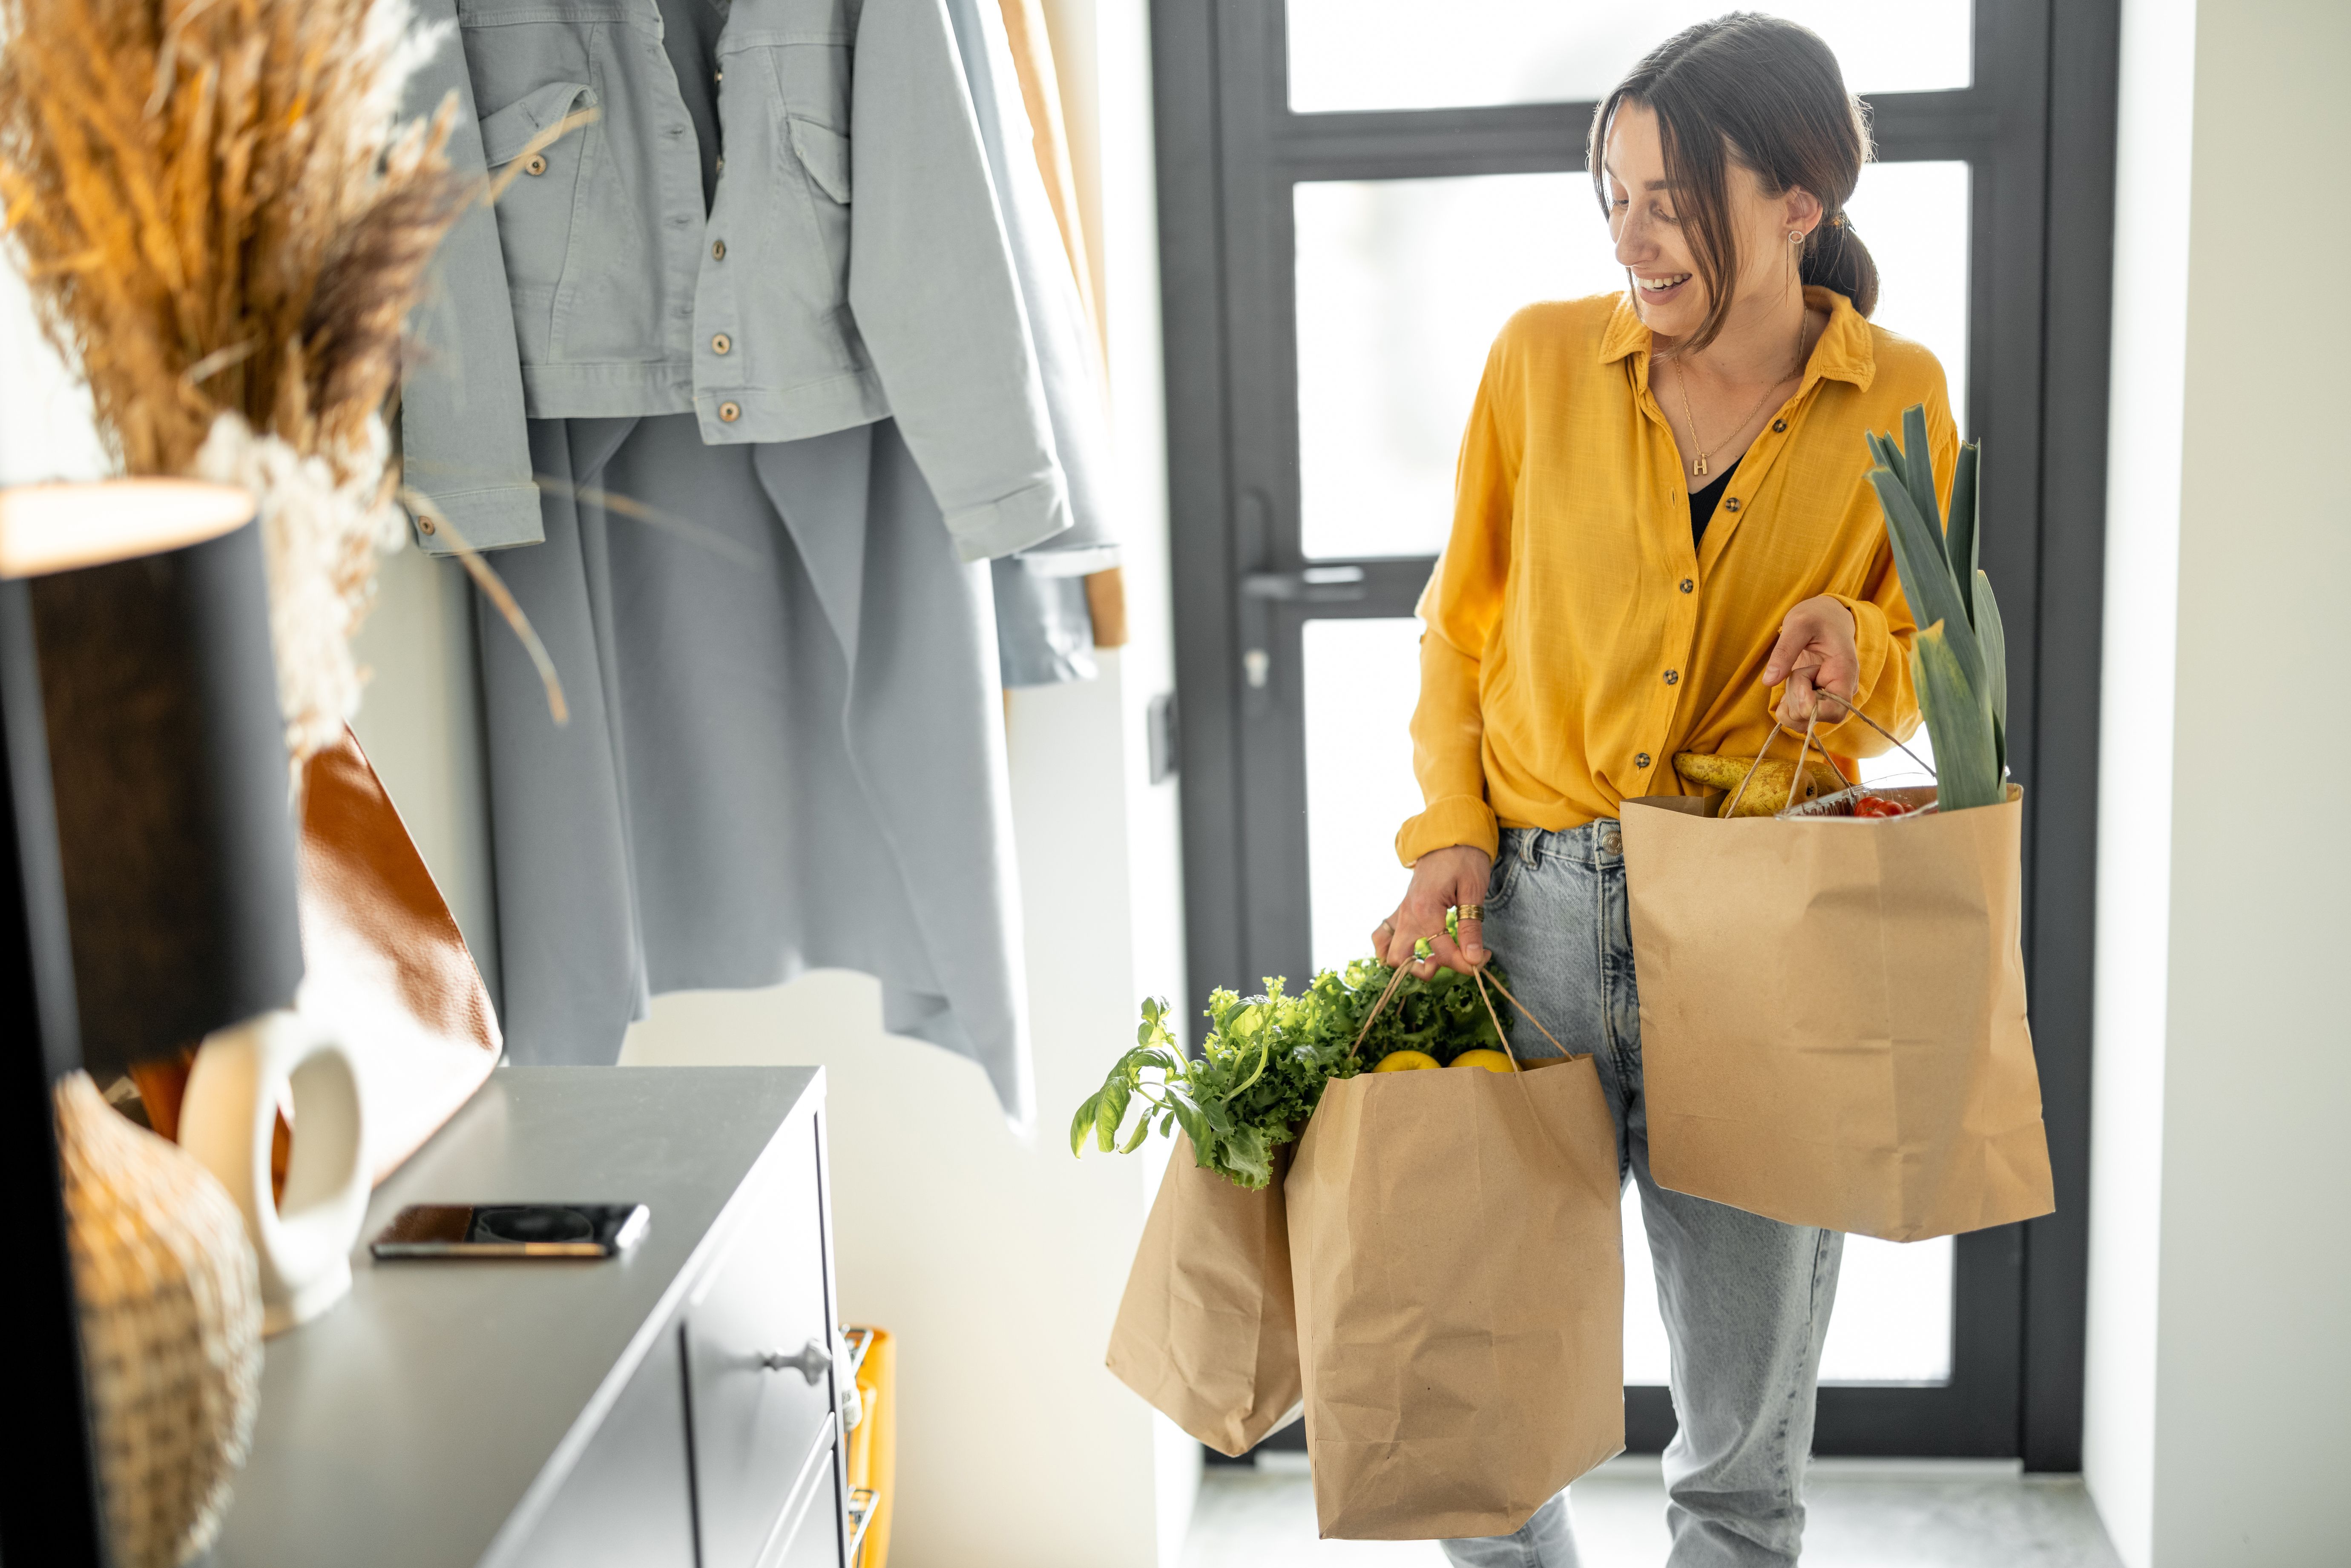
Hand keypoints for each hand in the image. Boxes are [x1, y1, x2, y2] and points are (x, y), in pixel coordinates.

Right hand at [1372, 845, 1492, 977]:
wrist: (1447, 832)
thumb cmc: (1464, 857)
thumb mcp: (1473, 890)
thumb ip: (1470, 927)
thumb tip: (1473, 959)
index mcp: (1425, 910)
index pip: (1442, 952)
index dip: (1465, 963)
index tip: (1482, 959)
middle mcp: (1406, 914)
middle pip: (1401, 959)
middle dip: (1425, 970)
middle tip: (1451, 961)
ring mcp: (1400, 912)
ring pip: (1386, 950)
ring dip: (1405, 962)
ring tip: (1430, 959)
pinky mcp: (1401, 909)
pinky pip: (1384, 934)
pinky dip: (1392, 947)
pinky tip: (1414, 949)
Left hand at [1763, 595, 1858, 725]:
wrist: (1827, 615)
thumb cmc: (1817, 616)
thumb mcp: (1798, 624)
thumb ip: (1784, 651)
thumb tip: (1769, 681)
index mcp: (1844, 672)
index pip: (1836, 711)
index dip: (1810, 705)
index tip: (1799, 676)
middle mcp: (1841, 690)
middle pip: (1815, 718)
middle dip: (1795, 698)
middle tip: (1795, 671)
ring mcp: (1829, 696)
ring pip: (1804, 721)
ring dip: (1789, 703)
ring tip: (1793, 674)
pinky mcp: (1817, 698)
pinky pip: (1800, 716)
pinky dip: (1788, 706)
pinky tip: (1790, 684)